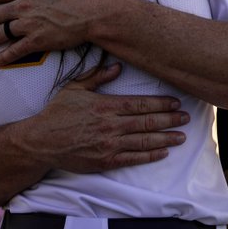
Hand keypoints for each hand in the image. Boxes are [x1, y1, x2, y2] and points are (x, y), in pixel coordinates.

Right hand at [28, 64, 189, 172]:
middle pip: (147, 122)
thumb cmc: (57, 113)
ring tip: (181, 136)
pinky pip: (133, 158)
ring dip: (165, 138)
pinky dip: (150, 156)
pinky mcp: (105, 161)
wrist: (42, 141)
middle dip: (169, 120)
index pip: (140, 104)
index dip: (160, 103)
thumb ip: (97, 77)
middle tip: (186, 118)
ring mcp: (109, 145)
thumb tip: (117, 66)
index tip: (175, 102)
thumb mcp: (75, 88)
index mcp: (105, 106)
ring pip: (144, 141)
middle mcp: (110, 125)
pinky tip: (163, 152)